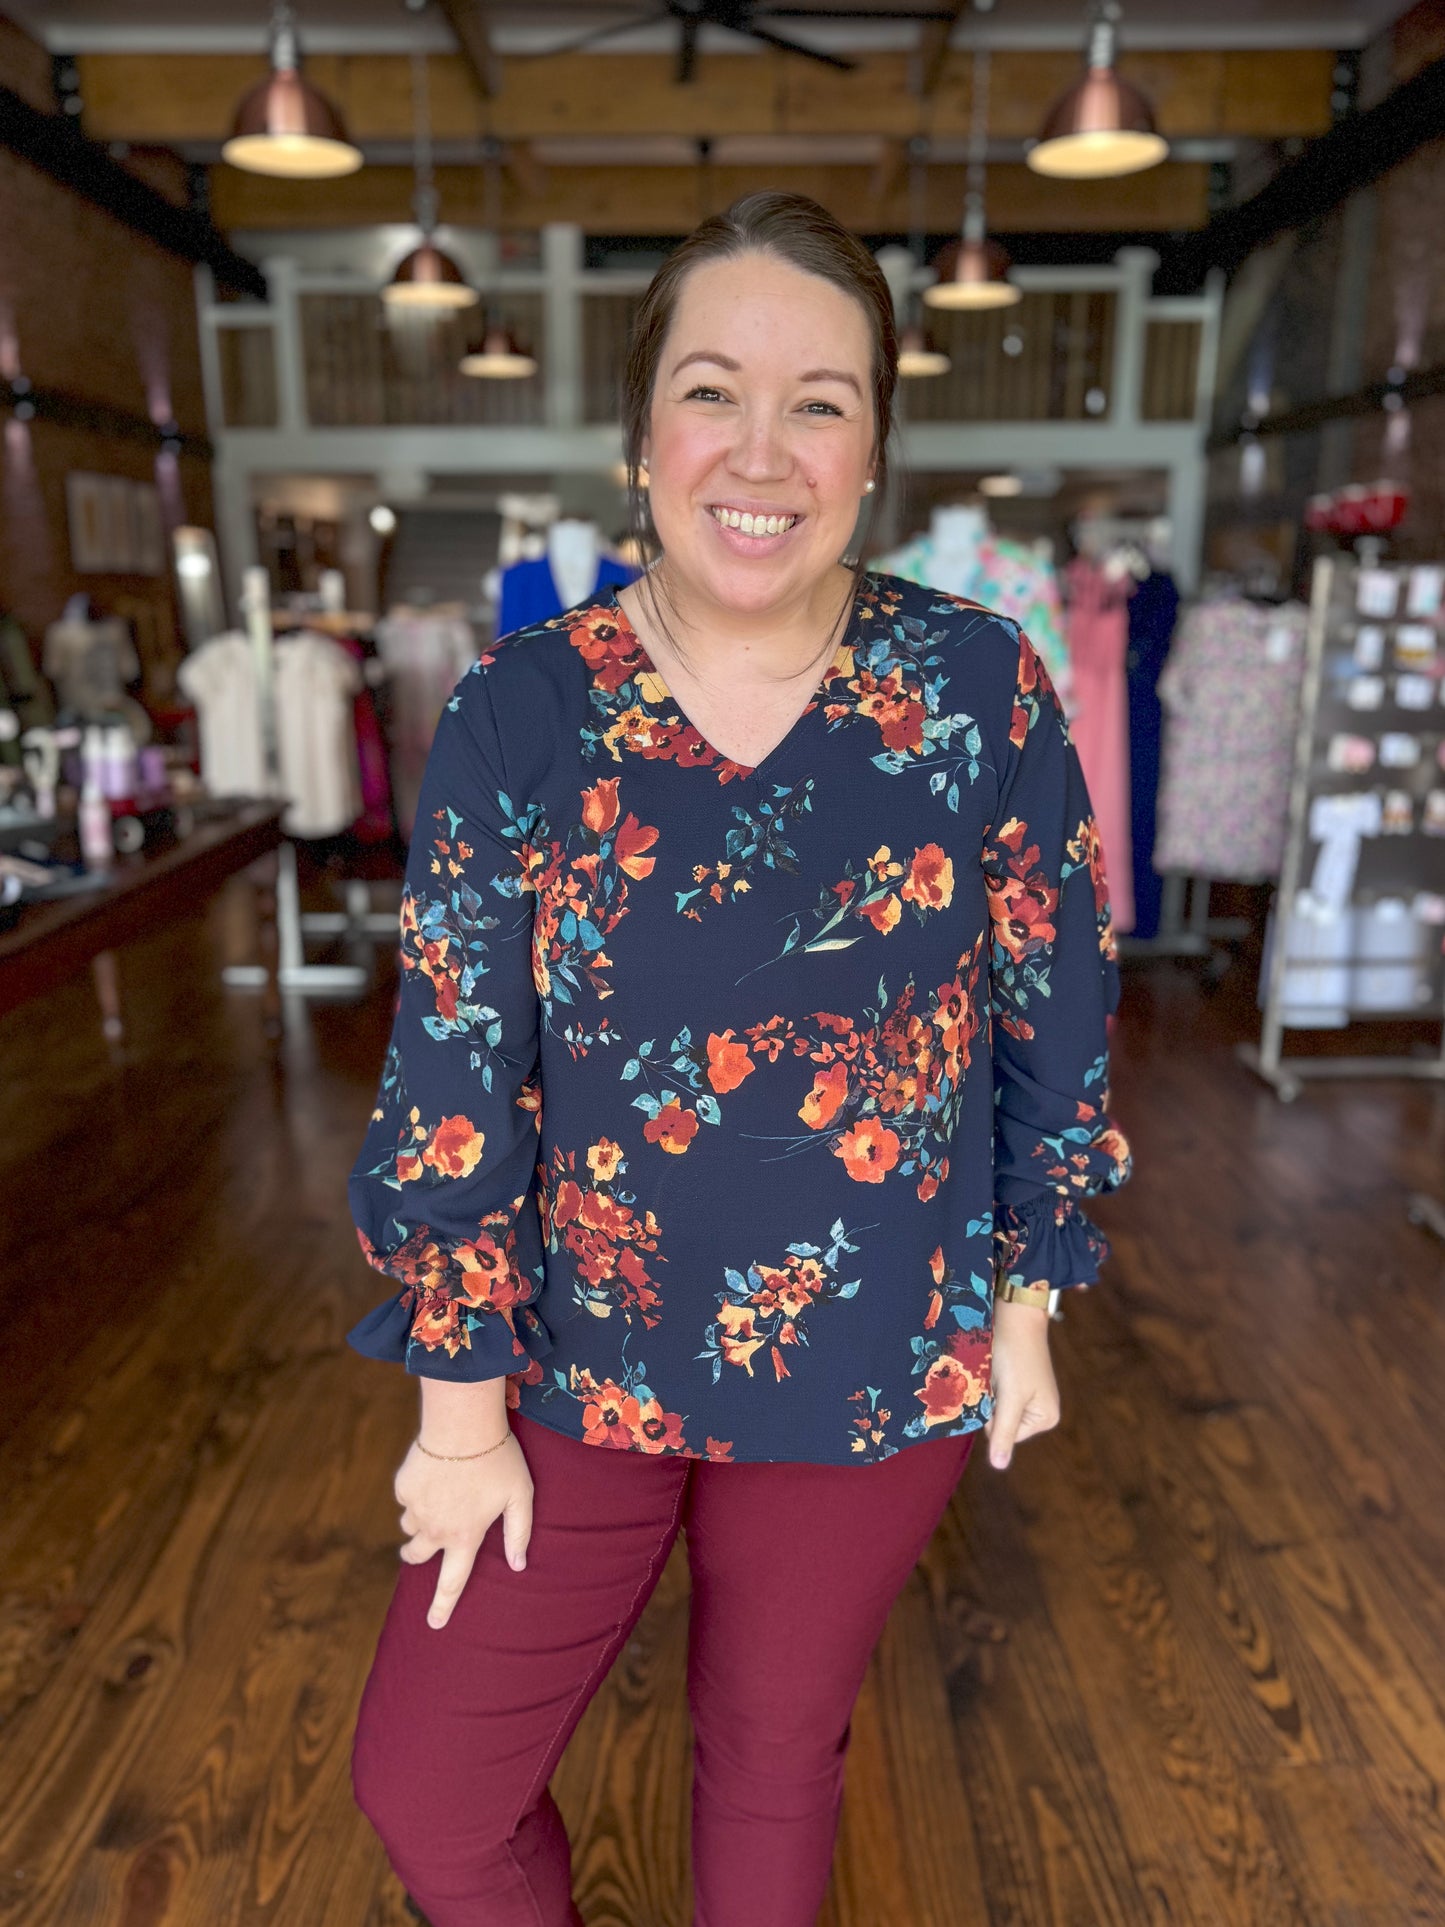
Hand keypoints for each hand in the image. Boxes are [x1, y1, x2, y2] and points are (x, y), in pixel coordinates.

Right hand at [395, 1433, 533, 1629]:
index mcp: (465, 1536)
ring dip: (419, 1520)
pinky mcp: (403, 1486)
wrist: (462, 1424)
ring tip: (438, 1496)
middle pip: (417, 1556)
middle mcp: (436, 1529)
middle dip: (417, 1557)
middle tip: (422, 1549)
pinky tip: (433, 1471)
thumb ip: (519, 1533)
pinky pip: (407, 1497)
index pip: (452, 1582)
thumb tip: (519, 1565)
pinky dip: (417, 1491)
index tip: (434, 1624)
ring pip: (409, 1526)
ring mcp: (416, 1508)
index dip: (443, 1606)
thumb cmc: (498, 1459)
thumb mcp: (520, 1497)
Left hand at [984, 1299, 1060, 1470]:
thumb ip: (1004, 1431)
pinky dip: (990, 1381)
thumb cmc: (1015, 1354)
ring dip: (989, 1390)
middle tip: (996, 1377)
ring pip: (995, 1406)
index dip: (992, 1415)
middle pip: (999, 1422)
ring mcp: (1029, 1395)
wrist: (1016, 1313)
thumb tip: (999, 1466)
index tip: (999, 1389)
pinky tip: (996, 1365)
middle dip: (991, 1402)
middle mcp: (1040, 1410)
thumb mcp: (1009, 1396)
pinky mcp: (1018, 1380)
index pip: (1002, 1435)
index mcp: (1045, 1418)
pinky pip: (996, 1392)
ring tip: (997, 1369)